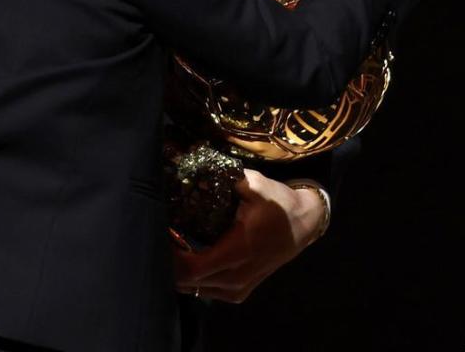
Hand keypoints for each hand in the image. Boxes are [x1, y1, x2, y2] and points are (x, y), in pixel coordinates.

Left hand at [172, 170, 326, 302]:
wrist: (304, 224)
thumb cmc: (279, 203)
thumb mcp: (254, 184)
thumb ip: (223, 179)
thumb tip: (193, 171)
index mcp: (239, 252)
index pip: (192, 269)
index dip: (170, 257)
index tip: (160, 234)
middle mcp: (237, 278)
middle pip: (186, 282)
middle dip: (168, 261)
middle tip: (160, 236)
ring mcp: (238, 289)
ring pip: (193, 289)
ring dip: (178, 270)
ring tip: (171, 244)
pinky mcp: (239, 293)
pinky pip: (205, 291)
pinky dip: (192, 277)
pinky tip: (188, 255)